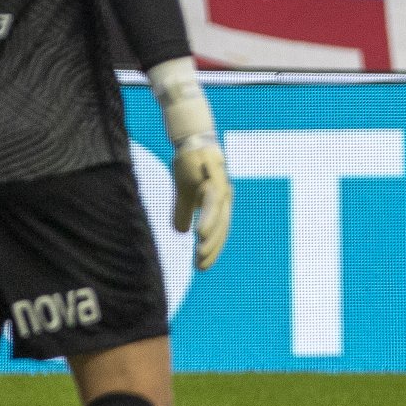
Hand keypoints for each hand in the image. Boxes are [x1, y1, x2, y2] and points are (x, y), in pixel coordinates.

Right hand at [170, 139, 231, 270]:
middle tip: (201, 267)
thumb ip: (184, 211)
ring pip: (219, 218)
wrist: (191, 139)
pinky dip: (208, 219)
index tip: (202, 265)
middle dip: (212, 248)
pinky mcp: (215, 179)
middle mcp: (224, 197)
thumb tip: (181, 232)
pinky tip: (199, 233)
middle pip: (221, 228)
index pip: (219, 230)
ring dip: (210, 238)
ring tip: (200, 254)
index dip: (212, 248)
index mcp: (218, 202)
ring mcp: (222, 187)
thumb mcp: (183, 193)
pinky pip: (212, 203)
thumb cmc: (190, 166)